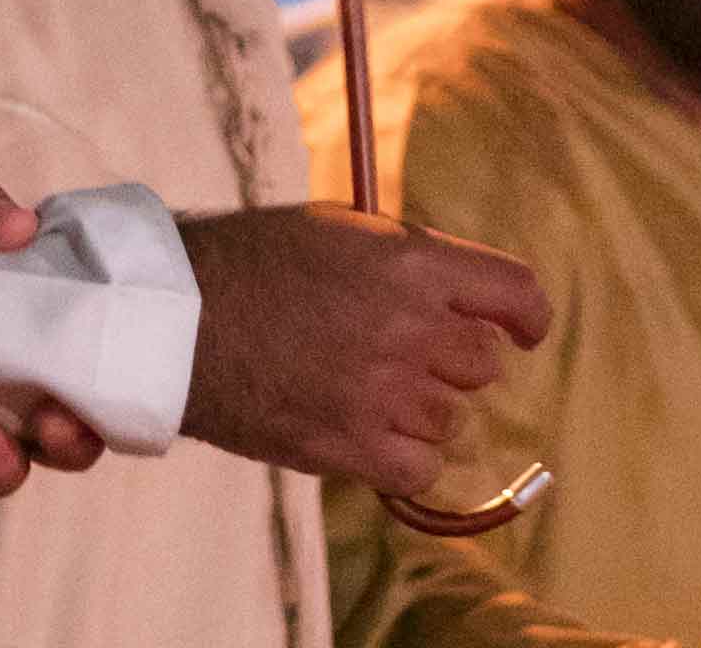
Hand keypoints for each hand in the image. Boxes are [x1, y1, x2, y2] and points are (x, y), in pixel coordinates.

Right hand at [174, 204, 547, 496]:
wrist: (174, 318)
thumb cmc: (248, 261)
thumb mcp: (338, 232)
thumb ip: (408, 262)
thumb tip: (457, 297)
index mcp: (413, 262)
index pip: (515, 295)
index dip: (525, 317)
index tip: (521, 331)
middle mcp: (410, 327)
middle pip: (482, 364)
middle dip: (451, 361)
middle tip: (401, 354)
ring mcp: (383, 391)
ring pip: (449, 418)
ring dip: (419, 409)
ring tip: (361, 388)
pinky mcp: (352, 445)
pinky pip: (419, 468)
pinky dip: (402, 458)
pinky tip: (366, 434)